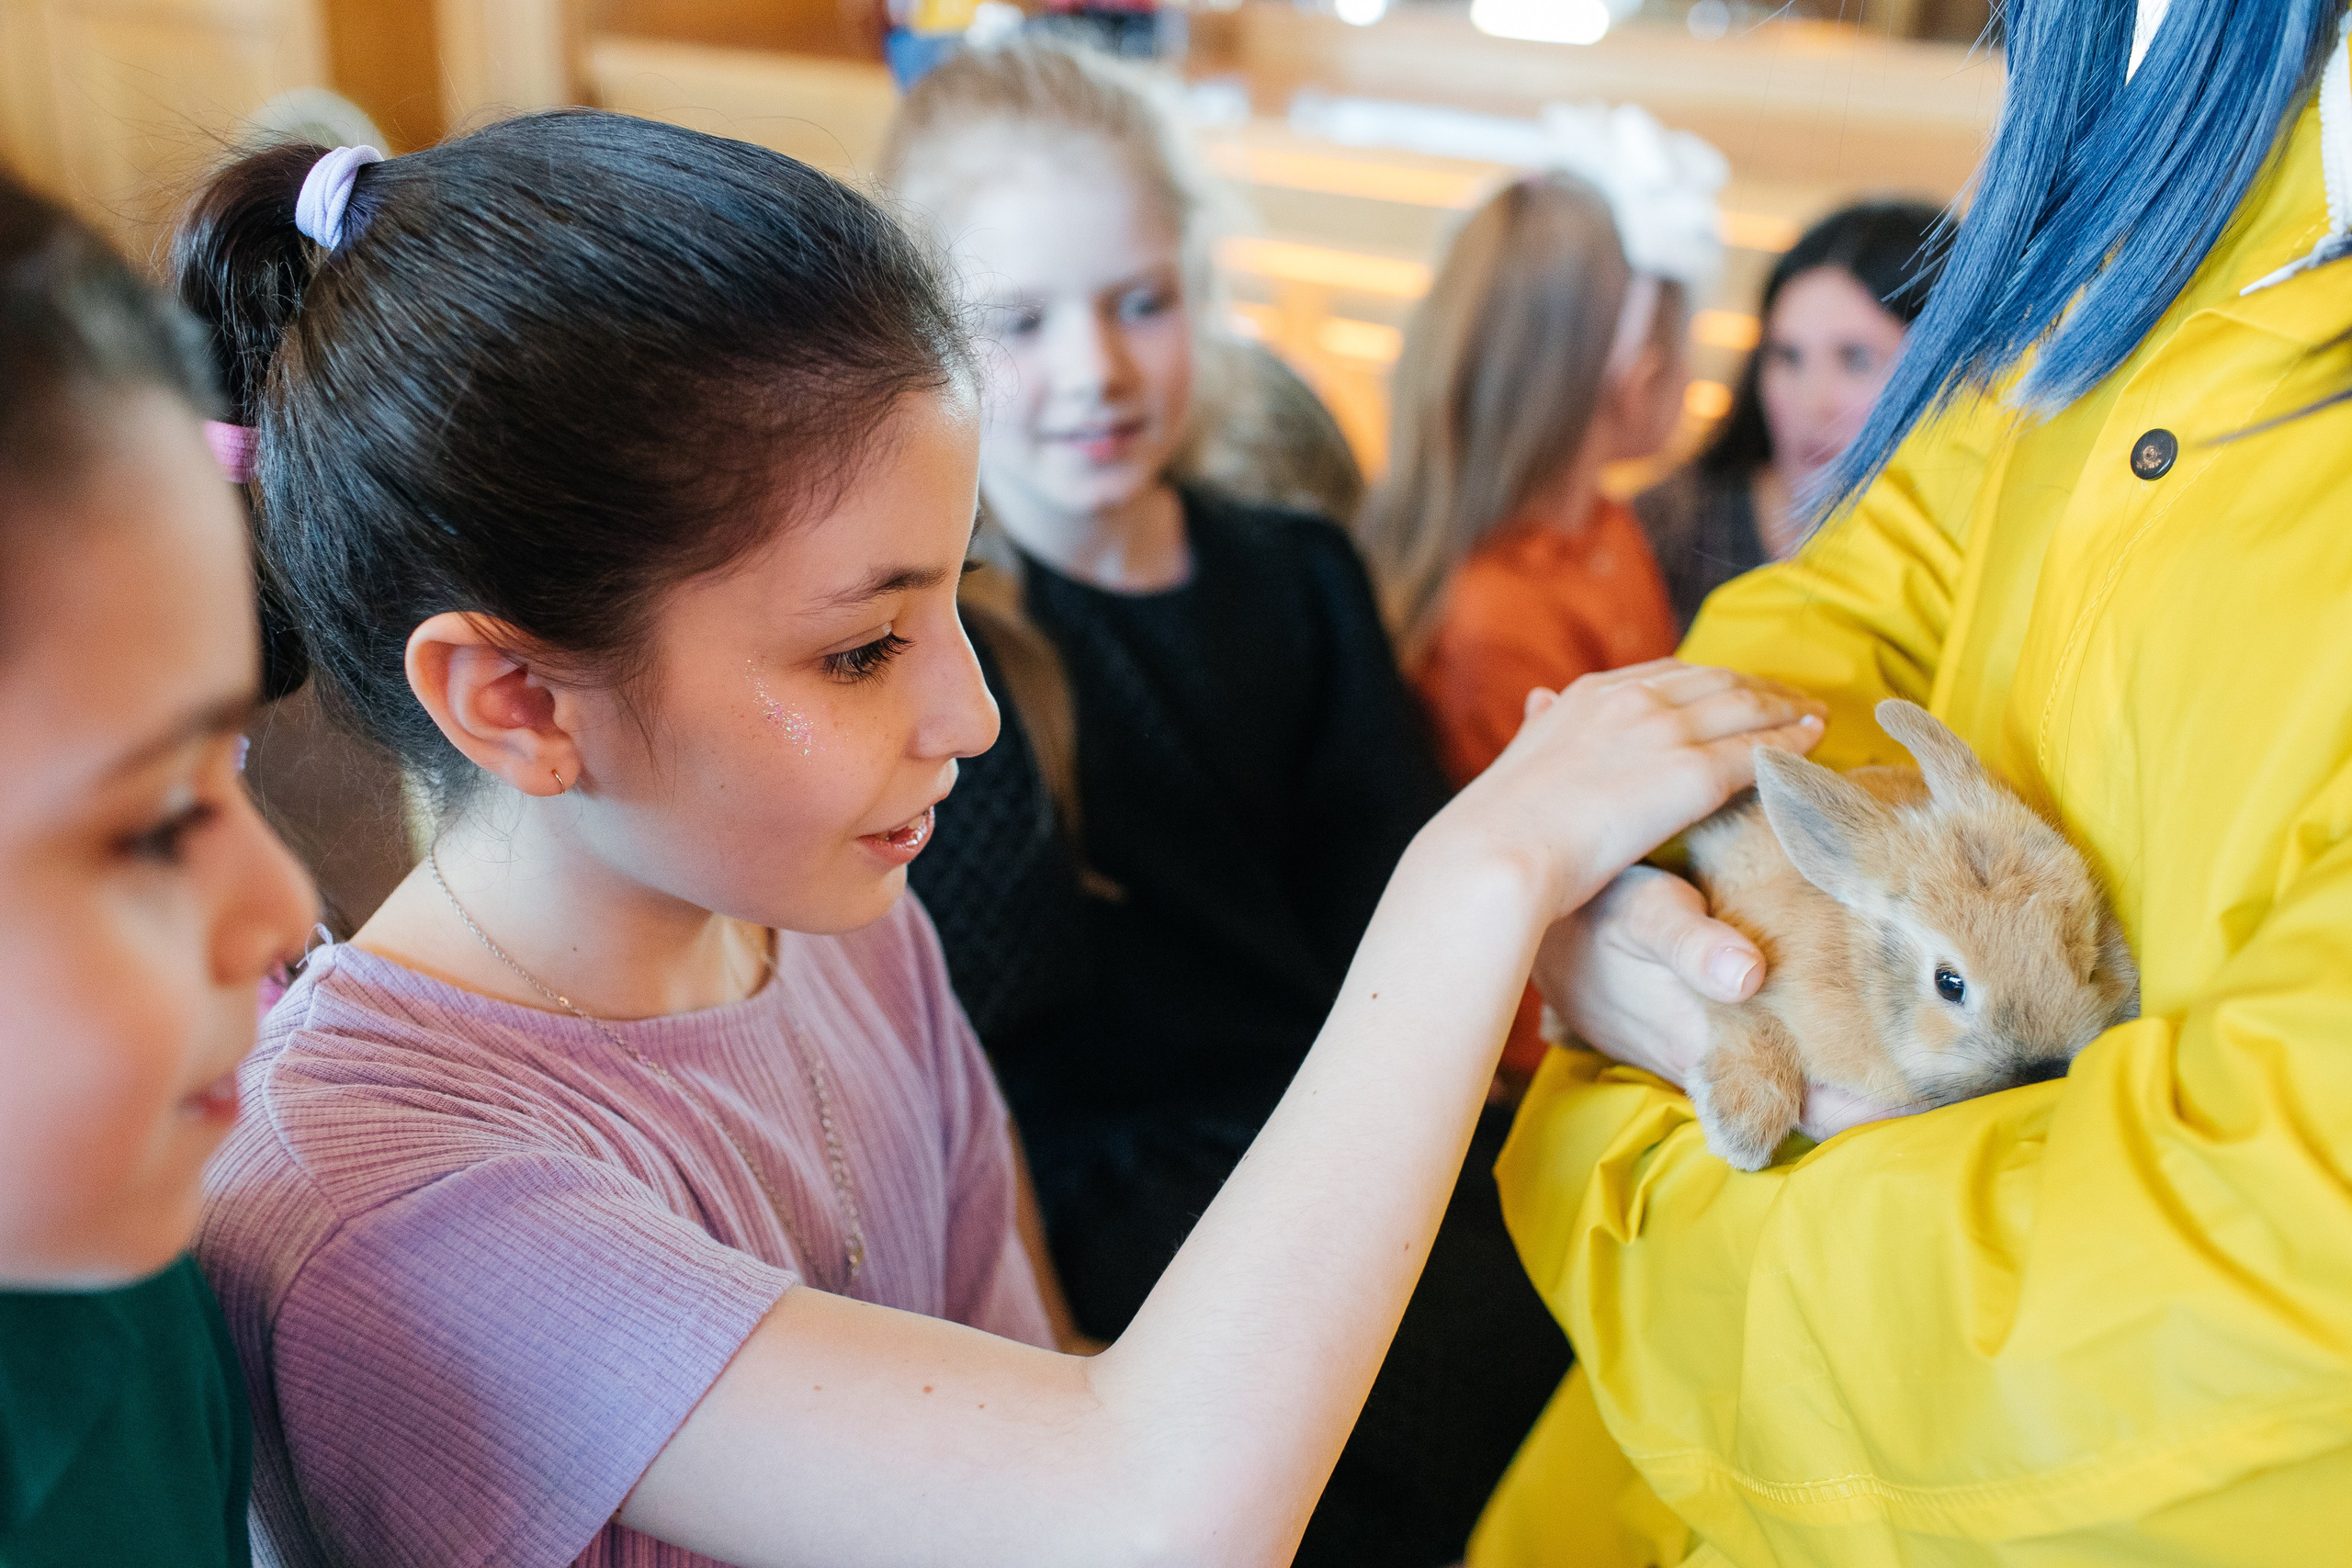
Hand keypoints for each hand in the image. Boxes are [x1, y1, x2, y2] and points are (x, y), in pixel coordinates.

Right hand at [1431, 660, 1825, 923]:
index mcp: (1590, 694)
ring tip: (1816, 719)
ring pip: (1746, 708)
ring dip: (1787, 710)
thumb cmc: (1499, 827)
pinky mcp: (1689, 774)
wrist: (1497, 853)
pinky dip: (1791, 744)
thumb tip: (1538, 702)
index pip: (1670, 673)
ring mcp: (1663, 732)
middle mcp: (1631, 699)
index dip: (1712, 682)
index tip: (1738, 690)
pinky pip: (1758, 751)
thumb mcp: (1519, 754)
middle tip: (1795, 700)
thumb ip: (1541, 726)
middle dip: (1761, 688)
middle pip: (1717, 680)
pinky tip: (1814, 746)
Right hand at [1535, 864, 1924, 1138]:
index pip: (1809, 1102)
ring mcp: (1712, 1055)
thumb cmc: (1591, 909)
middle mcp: (1720, 1063)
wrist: (1528, 929)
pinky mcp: (1705, 1039)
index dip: (1875, 1111)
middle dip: (1884, 1104)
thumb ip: (1688, 940)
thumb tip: (1747, 974)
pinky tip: (1863, 1040)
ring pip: (1800, 1088)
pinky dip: (1820, 1061)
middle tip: (1970, 1089)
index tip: (1943, 1107)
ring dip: (1855, 1086)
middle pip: (1818, 1104)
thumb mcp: (1637, 908)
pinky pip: (1774, 1065)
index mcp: (1714, 1040)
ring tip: (1939, 1073)